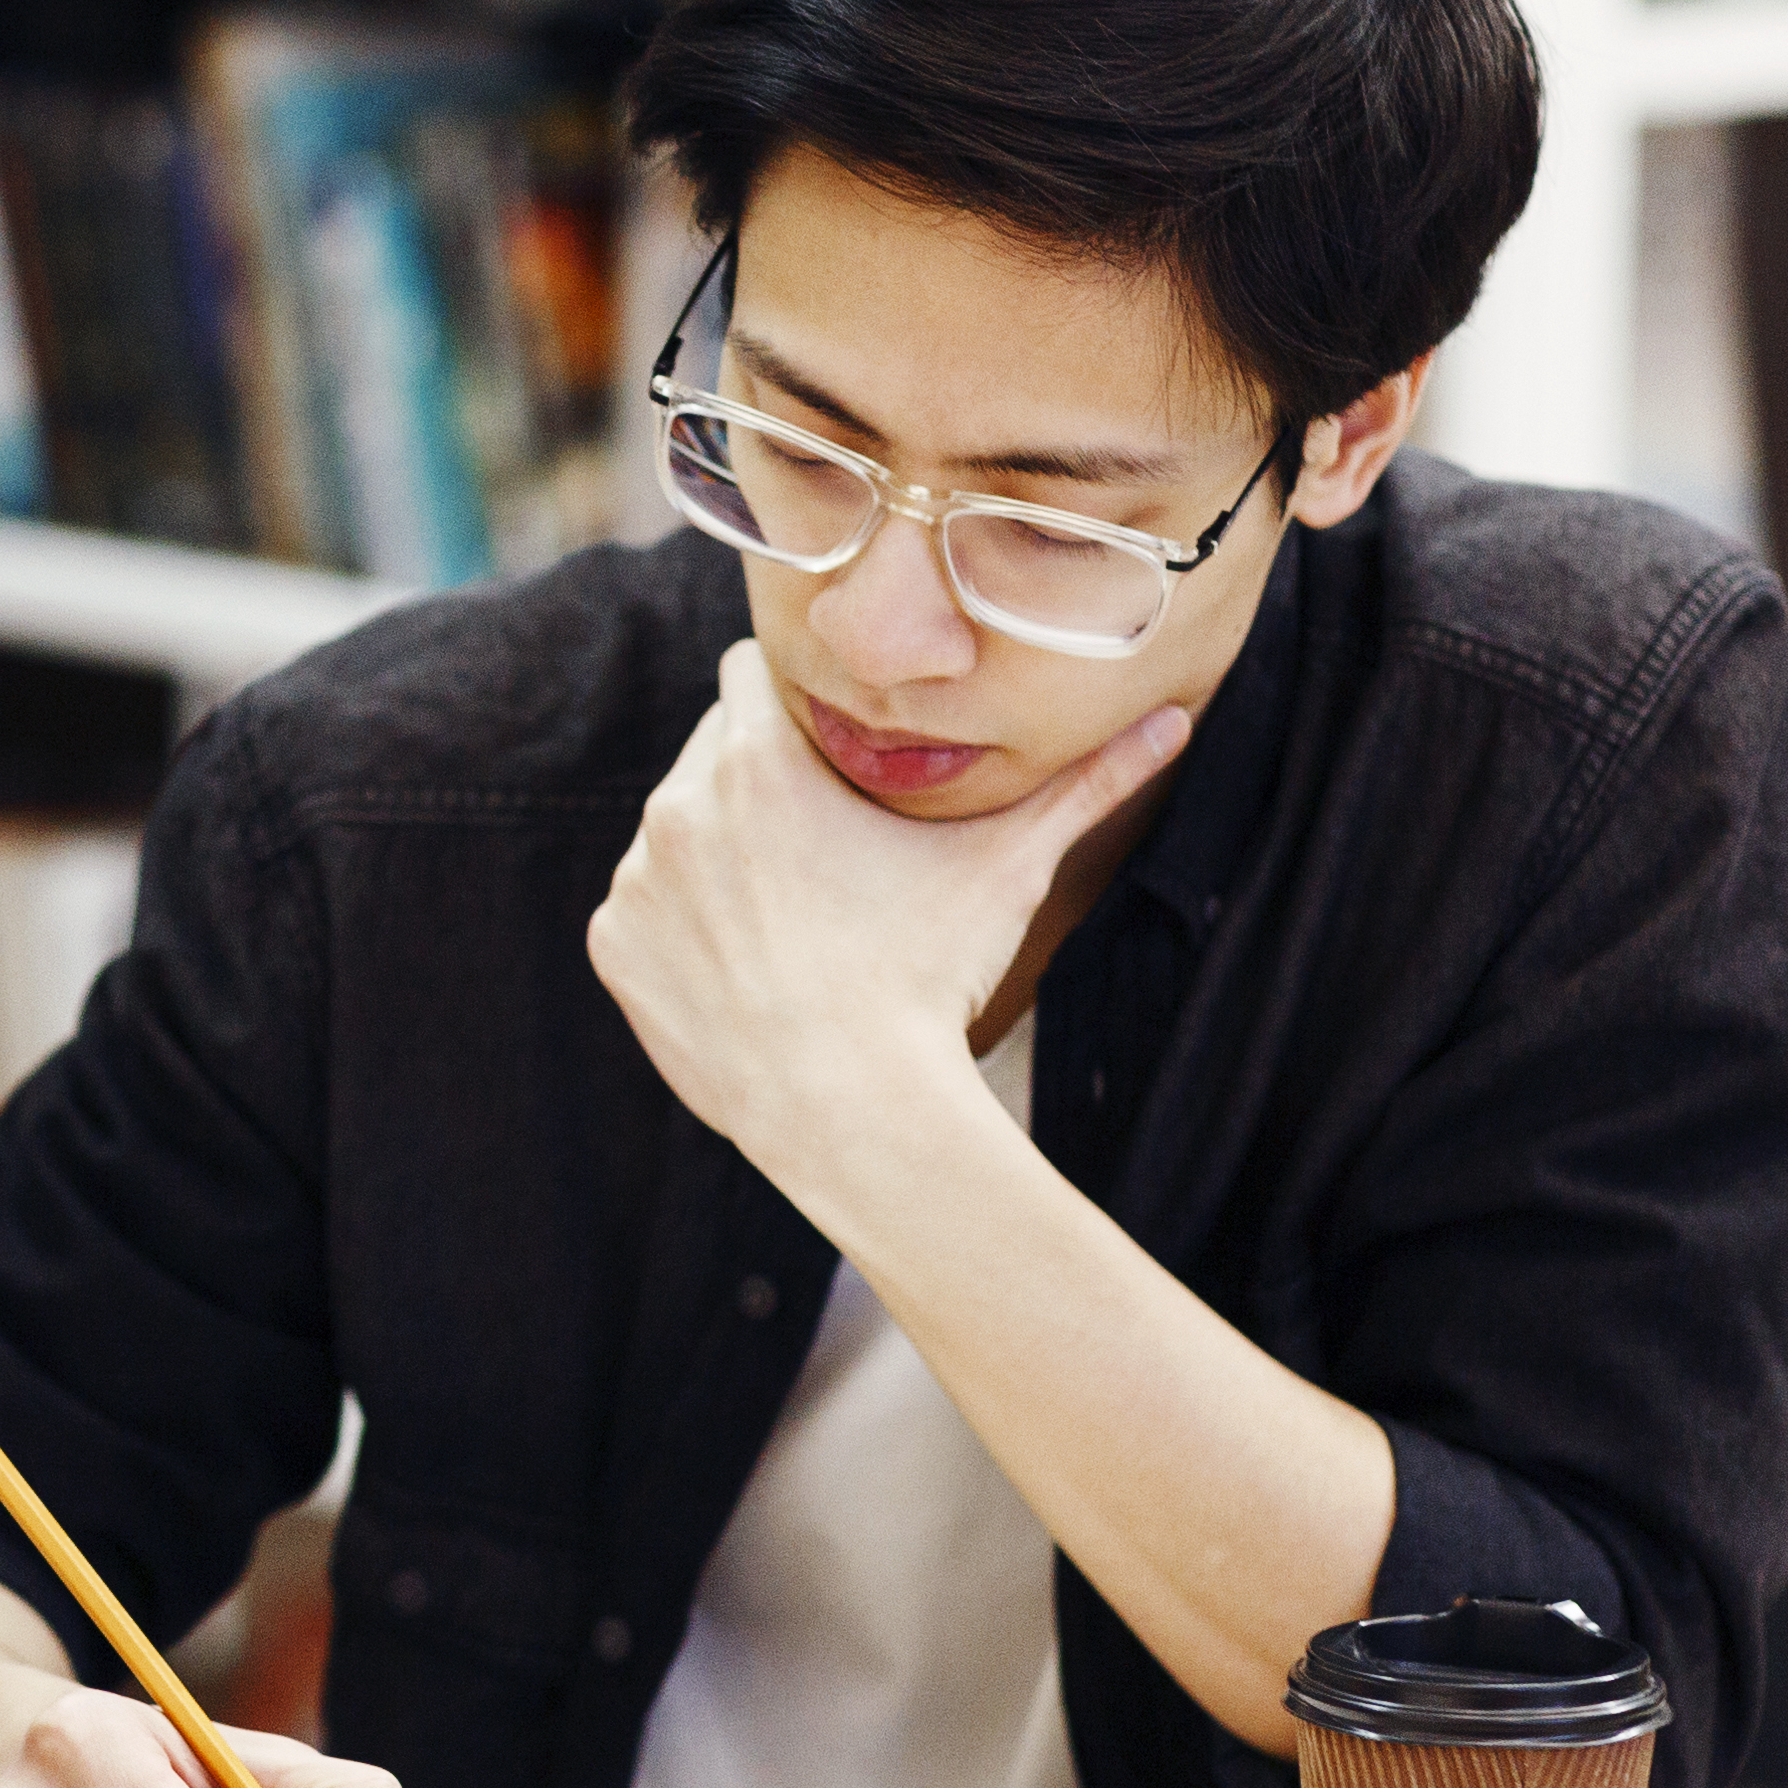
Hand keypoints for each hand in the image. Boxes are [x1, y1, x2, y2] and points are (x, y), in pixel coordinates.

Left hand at [585, 642, 1189, 1190]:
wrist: (853, 1112)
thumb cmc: (930, 977)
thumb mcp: (1006, 869)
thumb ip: (1085, 785)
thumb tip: (1173, 720)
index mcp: (755, 760)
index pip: (752, 674)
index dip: (798, 706)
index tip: (833, 748)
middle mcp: (677, 806)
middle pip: (715, 752)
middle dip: (761, 780)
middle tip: (825, 844)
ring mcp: (637, 881)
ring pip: (679, 830)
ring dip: (722, 851)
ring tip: (796, 913)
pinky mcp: (614, 947)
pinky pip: (647, 909)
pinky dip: (686, 925)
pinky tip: (752, 963)